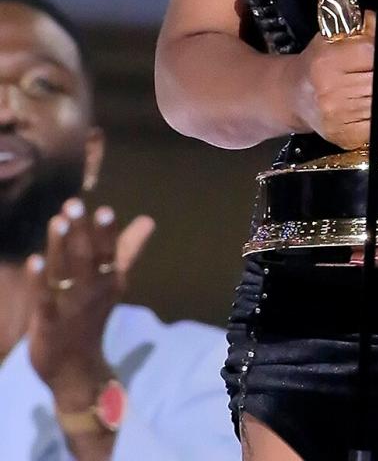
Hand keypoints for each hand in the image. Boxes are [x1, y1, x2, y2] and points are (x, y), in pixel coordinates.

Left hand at [26, 197, 154, 409]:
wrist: (77, 370)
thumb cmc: (92, 317)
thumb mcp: (114, 283)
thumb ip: (127, 250)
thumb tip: (148, 220)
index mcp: (109, 280)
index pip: (110, 252)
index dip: (106, 233)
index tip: (104, 210)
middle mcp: (92, 292)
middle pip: (86, 258)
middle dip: (80, 231)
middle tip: (73, 204)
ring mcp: (70, 308)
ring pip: (65, 272)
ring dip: (60, 247)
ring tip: (57, 221)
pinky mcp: (47, 324)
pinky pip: (43, 299)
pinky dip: (38, 281)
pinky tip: (33, 261)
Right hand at [289, 14, 377, 149]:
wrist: (294, 95)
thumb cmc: (320, 62)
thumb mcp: (337, 33)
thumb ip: (371, 25)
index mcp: (326, 61)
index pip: (373, 52)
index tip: (370, 55)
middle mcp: (329, 90)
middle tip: (368, 73)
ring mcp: (336, 116)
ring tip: (365, 89)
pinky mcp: (343, 137)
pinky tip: (366, 107)